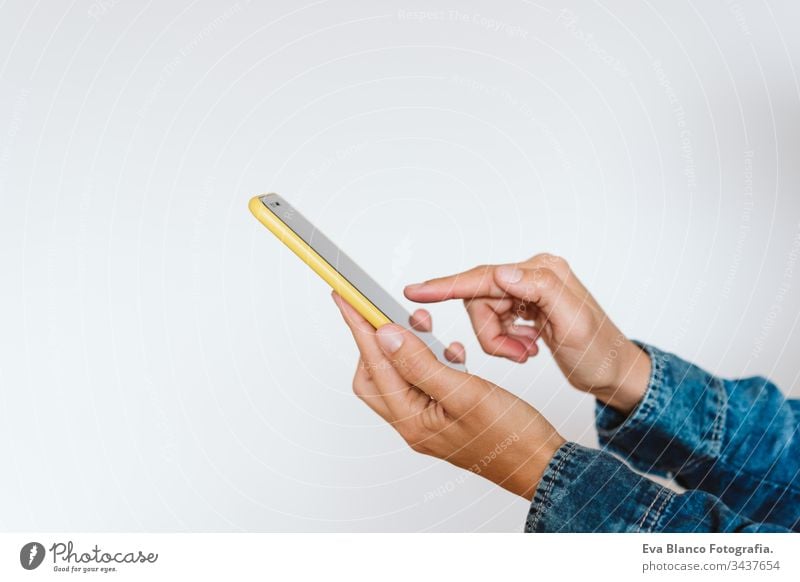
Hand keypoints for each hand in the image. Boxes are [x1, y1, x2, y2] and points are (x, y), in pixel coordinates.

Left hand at [332, 292, 564, 499]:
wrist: (542, 464)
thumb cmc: (510, 437)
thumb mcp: (464, 393)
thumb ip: (421, 363)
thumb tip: (385, 335)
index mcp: (412, 420)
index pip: (374, 365)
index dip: (359, 327)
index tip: (346, 298)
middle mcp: (414, 423)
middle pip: (377, 375)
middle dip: (377, 340)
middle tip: (385, 310)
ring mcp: (429, 420)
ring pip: (402, 376)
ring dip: (408, 346)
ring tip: (423, 323)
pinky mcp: (445, 415)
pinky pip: (426, 382)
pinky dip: (431, 359)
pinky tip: (449, 350)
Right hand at [404, 254, 649, 413]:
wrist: (614, 372)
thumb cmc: (599, 352)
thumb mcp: (573, 324)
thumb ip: (540, 290)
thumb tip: (502, 272)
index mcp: (542, 272)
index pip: (484, 278)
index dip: (447, 286)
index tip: (416, 291)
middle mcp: (532, 275)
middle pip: (480, 300)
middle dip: (490, 333)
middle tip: (516, 353)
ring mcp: (527, 290)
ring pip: (484, 314)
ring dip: (499, 340)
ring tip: (525, 352)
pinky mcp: (524, 306)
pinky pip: (494, 322)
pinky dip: (504, 341)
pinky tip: (528, 347)